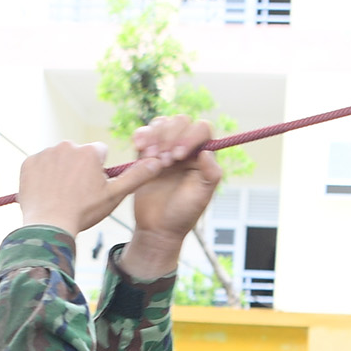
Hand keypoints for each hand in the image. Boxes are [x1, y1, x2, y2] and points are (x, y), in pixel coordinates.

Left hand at [15, 142, 163, 236]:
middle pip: (77, 155)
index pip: (99, 154)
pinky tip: (45, 193)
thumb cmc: (84, 212)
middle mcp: (67, 146)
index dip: (97, 171)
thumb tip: (158, 162)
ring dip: (59, 172)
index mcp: (90, 152)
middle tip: (75, 194)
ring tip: (60, 195)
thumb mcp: (114, 196)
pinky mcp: (28, 163)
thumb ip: (136, 177)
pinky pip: (38, 166)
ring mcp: (45, 153)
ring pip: (57, 160)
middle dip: (77, 169)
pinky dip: (41, 177)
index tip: (92, 188)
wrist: (49, 225)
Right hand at [119, 117, 221, 278]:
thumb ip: (211, 174)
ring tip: (152, 159)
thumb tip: (206, 152)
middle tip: (166, 161)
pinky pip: (144, 134)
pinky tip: (139, 147)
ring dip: (156, 137)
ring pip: (162, 124)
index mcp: (202, 155)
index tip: (180, 156)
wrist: (157, 228)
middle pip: (181, 122)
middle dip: (171, 137)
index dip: (190, 136)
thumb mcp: (202, 196)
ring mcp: (165, 149)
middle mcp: (185, 148)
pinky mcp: (145, 154)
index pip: (201, 130)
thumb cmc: (183, 214)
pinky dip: (141, 135)